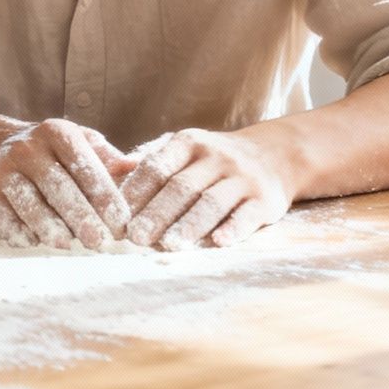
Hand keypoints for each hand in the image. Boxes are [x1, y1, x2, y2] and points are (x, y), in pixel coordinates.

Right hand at [0, 119, 135, 249]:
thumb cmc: (47, 152)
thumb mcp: (76, 142)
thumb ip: (105, 156)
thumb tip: (135, 165)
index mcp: (56, 133)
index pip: (84, 165)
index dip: (104, 196)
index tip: (121, 222)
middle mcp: (26, 148)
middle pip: (58, 187)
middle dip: (80, 217)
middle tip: (99, 242)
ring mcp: (2, 170)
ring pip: (30, 204)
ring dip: (50, 227)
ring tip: (68, 245)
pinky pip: (3, 217)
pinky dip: (20, 232)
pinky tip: (35, 242)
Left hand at [120, 129, 293, 249]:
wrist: (275, 155)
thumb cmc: (214, 160)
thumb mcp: (185, 149)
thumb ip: (151, 160)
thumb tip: (113, 170)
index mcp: (188, 143)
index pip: (157, 167)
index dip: (136, 192)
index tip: (118, 216)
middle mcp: (216, 157)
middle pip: (181, 187)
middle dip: (156, 214)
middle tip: (135, 237)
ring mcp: (242, 178)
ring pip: (212, 202)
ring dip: (189, 225)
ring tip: (168, 245)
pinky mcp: (265, 200)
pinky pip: (247, 216)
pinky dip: (233, 229)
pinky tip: (218, 242)